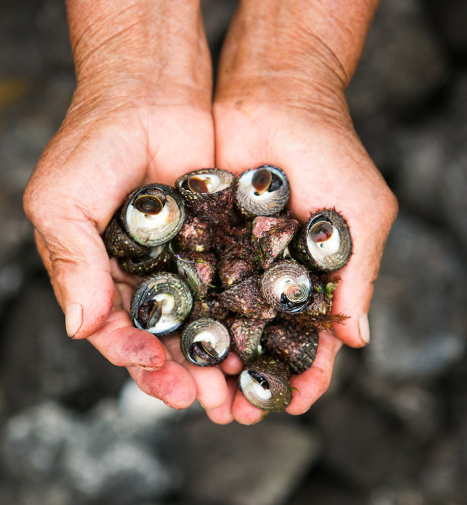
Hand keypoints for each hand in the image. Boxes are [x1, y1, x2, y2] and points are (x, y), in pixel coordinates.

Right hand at [23, 0, 232, 410]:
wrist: (148, 91)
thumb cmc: (94, 142)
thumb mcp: (61, 201)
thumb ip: (71, 263)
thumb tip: (81, 327)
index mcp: (101, 275)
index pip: (117, 331)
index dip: (136, 358)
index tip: (159, 373)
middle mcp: (144, 276)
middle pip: (165, 338)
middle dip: (185, 372)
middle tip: (210, 402)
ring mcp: (183, 261)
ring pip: (203, 321)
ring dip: (218, 357)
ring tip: (239, 389)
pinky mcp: (218, 242)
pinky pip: (232, 285)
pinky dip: (244, 315)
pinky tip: (260, 339)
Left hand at [205, 0, 397, 423]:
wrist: (276, 97)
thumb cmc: (330, 151)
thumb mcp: (360, 213)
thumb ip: (357, 274)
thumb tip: (356, 339)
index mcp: (311, 278)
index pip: (310, 340)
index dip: (304, 375)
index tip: (292, 404)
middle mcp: (268, 275)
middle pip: (258, 341)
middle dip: (247, 379)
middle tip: (233, 413)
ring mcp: (231, 259)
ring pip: (218, 321)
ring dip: (211, 358)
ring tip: (200, 391)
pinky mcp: (197, 238)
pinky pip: (187, 282)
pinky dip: (181, 313)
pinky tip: (171, 341)